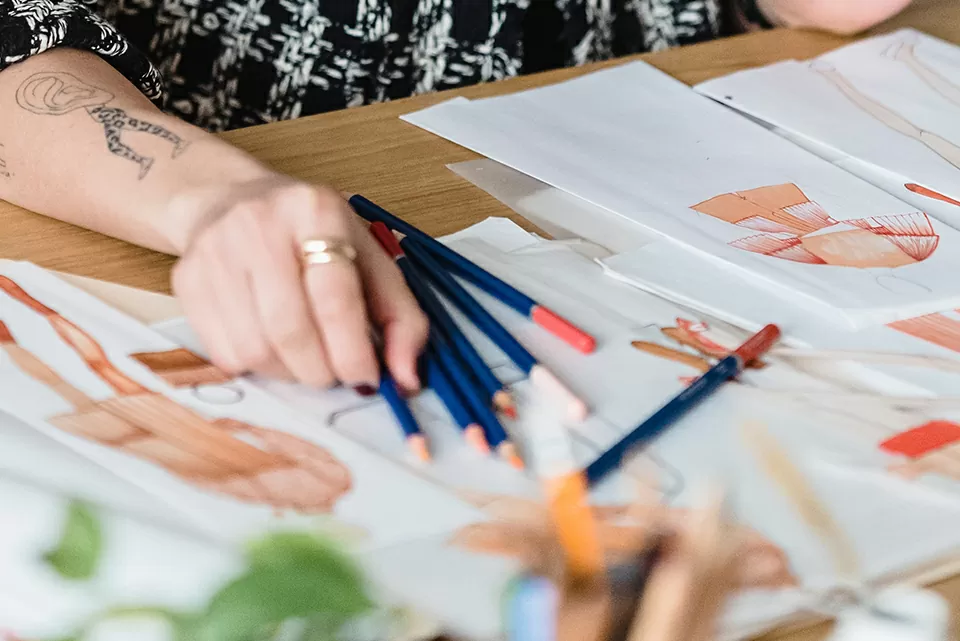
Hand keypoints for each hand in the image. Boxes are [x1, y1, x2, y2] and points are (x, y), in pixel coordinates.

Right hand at [169, 174, 427, 391]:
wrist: (231, 200)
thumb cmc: (313, 236)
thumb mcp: (369, 259)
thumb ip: (400, 318)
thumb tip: (408, 379)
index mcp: (316, 212)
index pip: (335, 296)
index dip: (354, 351)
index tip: (367, 380)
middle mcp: (260, 225)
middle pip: (290, 329)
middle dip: (322, 370)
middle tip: (336, 375)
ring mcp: (215, 252)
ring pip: (255, 349)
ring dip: (290, 373)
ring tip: (307, 360)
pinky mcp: (186, 279)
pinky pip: (224, 353)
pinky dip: (258, 368)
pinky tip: (273, 348)